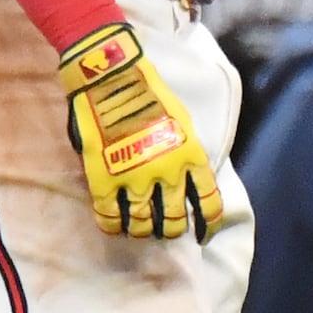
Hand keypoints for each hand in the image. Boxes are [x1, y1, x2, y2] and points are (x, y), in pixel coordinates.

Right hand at [60, 22, 219, 240]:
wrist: (112, 77)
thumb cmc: (149, 92)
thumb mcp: (181, 123)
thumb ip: (183, 153)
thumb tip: (179, 177)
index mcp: (191, 157)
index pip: (208, 202)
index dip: (207, 224)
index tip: (203, 235)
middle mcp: (167, 174)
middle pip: (173, 220)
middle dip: (171, 229)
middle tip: (165, 229)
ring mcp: (134, 179)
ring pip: (142, 224)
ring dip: (142, 230)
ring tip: (139, 229)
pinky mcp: (104, 179)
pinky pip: (109, 215)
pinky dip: (112, 225)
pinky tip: (114, 226)